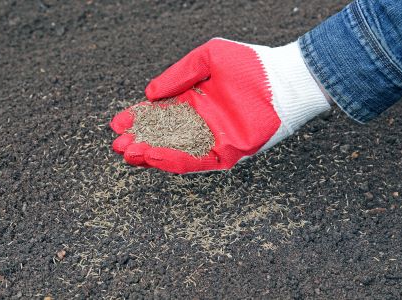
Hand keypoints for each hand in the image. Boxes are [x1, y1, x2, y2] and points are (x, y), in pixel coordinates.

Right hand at [110, 38, 328, 173]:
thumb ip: (178, 75)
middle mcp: (202, 123)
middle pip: (165, 136)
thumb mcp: (208, 58)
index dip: (139, 118)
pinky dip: (174, 160)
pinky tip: (153, 157)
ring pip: (176, 151)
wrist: (284, 80)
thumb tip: (150, 94)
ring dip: (151, 154)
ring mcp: (215, 139)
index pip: (161, 113)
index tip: (117, 122)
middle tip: (117, 144)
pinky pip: (197, 160)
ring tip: (128, 153)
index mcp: (196, 101)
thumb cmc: (250, 64)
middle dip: (141, 139)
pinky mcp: (228, 153)